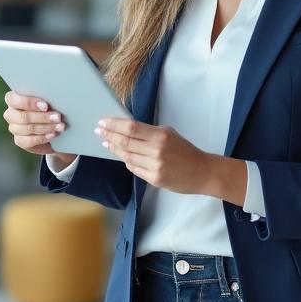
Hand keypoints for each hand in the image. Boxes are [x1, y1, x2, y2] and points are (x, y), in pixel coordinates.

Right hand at [3, 91, 72, 162]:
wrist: (52, 126)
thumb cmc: (49, 107)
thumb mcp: (47, 100)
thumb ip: (45, 97)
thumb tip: (54, 97)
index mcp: (13, 99)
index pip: (12, 99)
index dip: (28, 103)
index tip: (45, 106)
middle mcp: (11, 113)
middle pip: (22, 117)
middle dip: (42, 117)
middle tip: (57, 117)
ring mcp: (14, 128)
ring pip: (26, 129)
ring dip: (45, 128)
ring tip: (60, 126)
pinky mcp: (19, 140)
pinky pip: (28, 141)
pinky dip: (42, 138)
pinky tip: (52, 135)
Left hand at [95, 118, 213, 194]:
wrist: (202, 172)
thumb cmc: (186, 151)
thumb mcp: (170, 134)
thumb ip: (149, 132)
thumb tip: (127, 129)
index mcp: (161, 136)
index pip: (131, 128)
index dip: (114, 124)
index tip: (103, 122)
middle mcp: (156, 151)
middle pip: (125, 142)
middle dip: (109, 135)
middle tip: (99, 131)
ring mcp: (154, 166)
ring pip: (127, 156)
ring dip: (114, 149)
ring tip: (107, 142)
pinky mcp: (154, 179)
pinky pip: (134, 169)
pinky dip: (127, 162)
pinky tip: (122, 156)